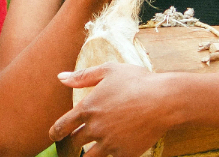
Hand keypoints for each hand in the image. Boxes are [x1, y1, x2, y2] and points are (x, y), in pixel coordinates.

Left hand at [49, 63, 174, 156]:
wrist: (164, 100)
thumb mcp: (109, 70)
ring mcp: (109, 142)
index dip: (54, 134)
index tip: (54, 136)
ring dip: (86, 156)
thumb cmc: (137, 81)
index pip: (61, 127)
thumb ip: (82, 76)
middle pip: (73, 144)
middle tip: (71, 147)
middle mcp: (95, 127)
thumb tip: (60, 77)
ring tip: (87, 155)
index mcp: (87, 107)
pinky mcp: (124, 154)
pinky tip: (110, 153)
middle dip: (70, 146)